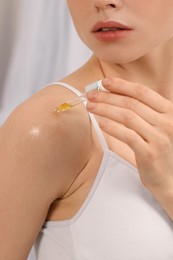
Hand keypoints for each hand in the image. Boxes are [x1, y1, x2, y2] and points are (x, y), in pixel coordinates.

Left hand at [86, 77, 172, 197]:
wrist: (170, 178)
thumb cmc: (159, 150)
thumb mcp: (157, 126)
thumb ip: (143, 112)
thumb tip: (115, 96)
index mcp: (169, 112)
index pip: (142, 92)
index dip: (122, 85)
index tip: (105, 82)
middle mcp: (167, 122)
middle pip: (132, 103)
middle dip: (108, 97)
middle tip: (91, 95)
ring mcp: (159, 138)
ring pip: (127, 117)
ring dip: (105, 109)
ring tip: (91, 107)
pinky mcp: (149, 153)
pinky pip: (127, 135)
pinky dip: (112, 127)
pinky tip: (100, 123)